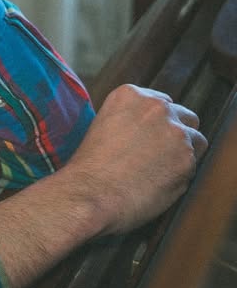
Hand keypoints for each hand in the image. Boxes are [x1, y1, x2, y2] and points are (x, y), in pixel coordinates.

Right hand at [61, 84, 207, 235]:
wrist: (90, 193)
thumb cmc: (90, 167)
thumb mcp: (102, 126)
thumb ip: (131, 120)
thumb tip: (152, 131)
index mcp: (130, 95)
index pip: (161, 103)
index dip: (157, 123)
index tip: (150, 138)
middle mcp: (156, 107)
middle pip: (185, 116)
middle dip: (176, 134)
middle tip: (158, 156)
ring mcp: (175, 131)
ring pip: (196, 141)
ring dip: (182, 155)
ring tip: (158, 172)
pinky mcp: (187, 158)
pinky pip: (193, 167)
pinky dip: (180, 176)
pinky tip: (158, 184)